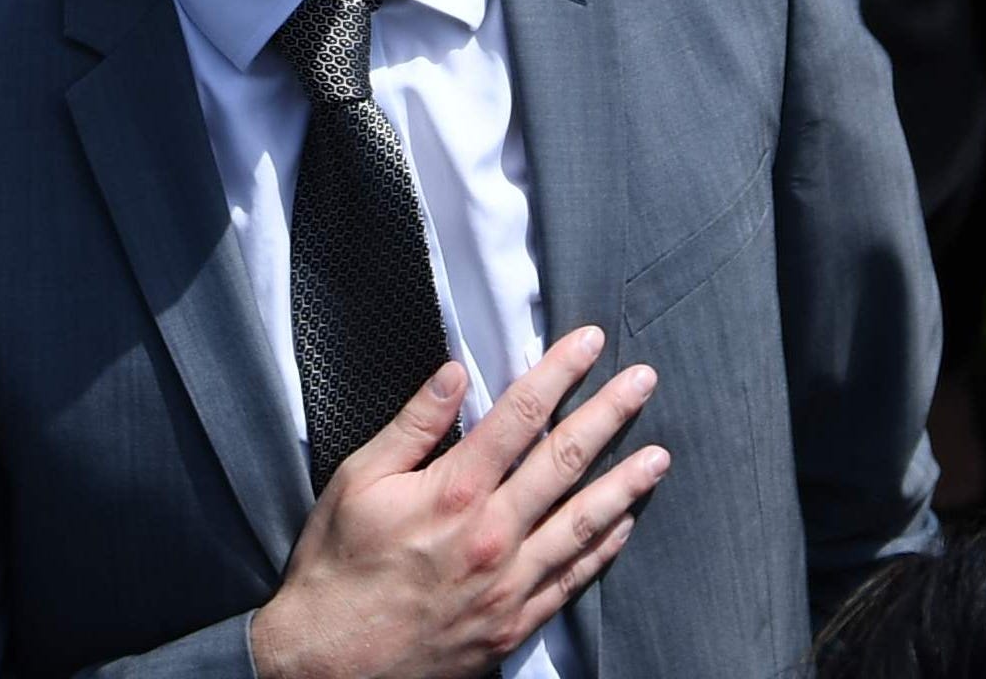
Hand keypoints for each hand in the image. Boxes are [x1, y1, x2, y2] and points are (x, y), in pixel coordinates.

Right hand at [247, 335, 667, 678]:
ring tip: (660, 455)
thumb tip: (454, 372)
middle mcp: (491, 536)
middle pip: (565, 460)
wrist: (325, 668)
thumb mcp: (357, 482)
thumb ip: (413, 425)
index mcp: (454, 492)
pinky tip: (625, 525)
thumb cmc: (336, 570)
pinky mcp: (512, 626)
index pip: (521, 415)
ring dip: (625, 484)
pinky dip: (603, 550)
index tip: (591, 341)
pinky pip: (572, 581)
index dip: (560, 371)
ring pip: (583, 523)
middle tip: (645, 382)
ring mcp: (508, 585)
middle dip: (610, 414)